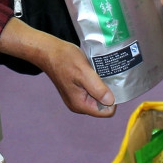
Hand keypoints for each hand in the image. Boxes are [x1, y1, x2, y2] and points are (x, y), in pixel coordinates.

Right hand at [0, 19, 114, 115]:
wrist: (49, 51)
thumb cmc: (65, 59)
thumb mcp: (83, 72)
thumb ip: (96, 88)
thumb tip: (111, 101)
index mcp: (80, 105)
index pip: (106, 112)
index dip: (114, 99)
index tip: (113, 83)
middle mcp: (78, 105)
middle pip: (103, 105)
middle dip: (108, 92)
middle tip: (107, 75)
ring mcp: (77, 98)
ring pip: (98, 97)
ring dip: (102, 86)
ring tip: (101, 72)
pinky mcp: (76, 90)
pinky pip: (92, 91)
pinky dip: (96, 82)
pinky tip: (95, 72)